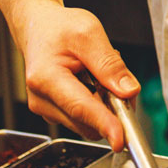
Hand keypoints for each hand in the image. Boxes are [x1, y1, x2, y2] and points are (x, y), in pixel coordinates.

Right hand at [16, 2, 140, 149]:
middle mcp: (41, 100)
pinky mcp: (53, 113)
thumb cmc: (60, 28)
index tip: (121, 139)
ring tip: (96, 72)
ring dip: (103, 104)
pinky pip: (84, 119)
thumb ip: (109, 64)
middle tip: (113, 74)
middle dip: (110, 106)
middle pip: (87, 121)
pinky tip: (90, 82)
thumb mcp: (89, 33)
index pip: (81, 108)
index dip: (104, 124)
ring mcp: (45, 109)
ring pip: (88, 123)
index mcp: (46, 78)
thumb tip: (129, 91)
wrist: (39, 29)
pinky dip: (96, 104)